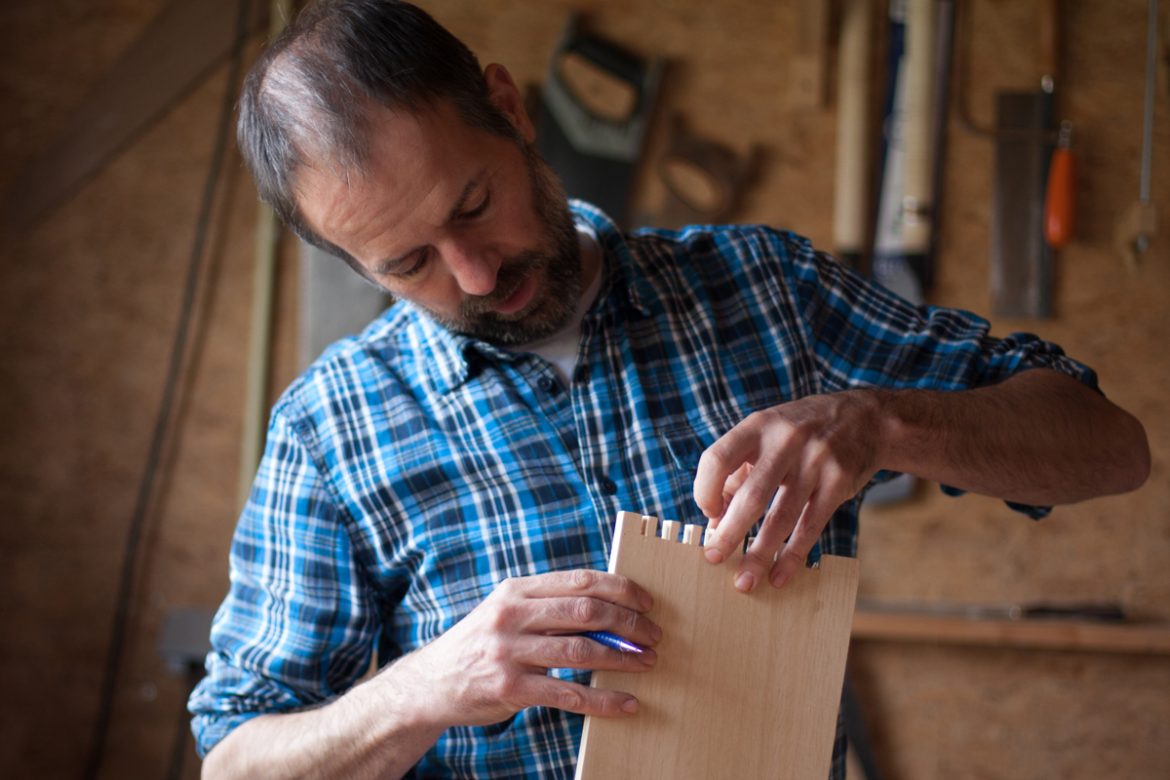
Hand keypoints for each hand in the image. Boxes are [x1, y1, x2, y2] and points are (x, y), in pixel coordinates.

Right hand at [391, 570, 659, 727]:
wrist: (432, 683)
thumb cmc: (482, 643)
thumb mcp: (507, 611)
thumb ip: (549, 605)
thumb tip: (610, 608)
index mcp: (516, 590)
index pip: (580, 580)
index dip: (621, 589)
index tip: (648, 602)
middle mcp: (512, 615)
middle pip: (586, 611)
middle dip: (629, 622)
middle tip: (654, 635)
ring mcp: (509, 652)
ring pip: (581, 650)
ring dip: (623, 658)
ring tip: (647, 662)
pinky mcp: (511, 689)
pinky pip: (569, 694)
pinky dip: (604, 700)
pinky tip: (626, 703)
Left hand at [693, 390, 882, 591]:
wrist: (865, 418)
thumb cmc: (800, 432)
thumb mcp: (766, 436)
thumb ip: (739, 473)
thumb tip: (715, 522)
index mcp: (758, 426)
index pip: (717, 459)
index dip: (706, 490)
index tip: (709, 513)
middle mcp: (786, 441)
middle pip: (751, 495)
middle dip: (730, 532)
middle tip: (713, 558)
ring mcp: (816, 462)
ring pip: (782, 517)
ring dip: (760, 553)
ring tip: (745, 581)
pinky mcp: (839, 483)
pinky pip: (810, 526)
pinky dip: (792, 555)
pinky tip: (779, 575)